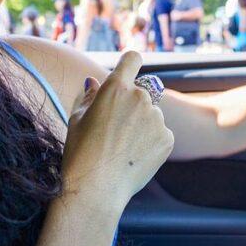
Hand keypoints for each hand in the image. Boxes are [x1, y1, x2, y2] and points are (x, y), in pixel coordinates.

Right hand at [61, 50, 173, 208]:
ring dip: (142, 125)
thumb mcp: (77, 119)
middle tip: (115, 130)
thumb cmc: (80, 152)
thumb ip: (89, 96)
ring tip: (123, 148)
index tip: (129, 71)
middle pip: (142, 92)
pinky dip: (151, 142)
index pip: (132, 59)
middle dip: (132, 105)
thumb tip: (93, 81)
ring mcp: (156, 118)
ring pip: (151, 115)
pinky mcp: (167, 138)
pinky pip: (160, 134)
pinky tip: (134, 157)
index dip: (130, 64)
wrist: (97, 187)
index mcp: (116, 88)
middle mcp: (140, 98)